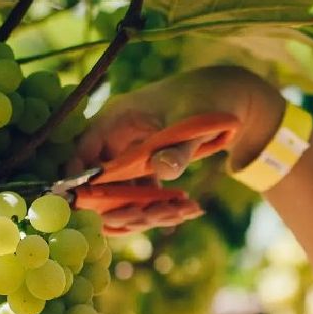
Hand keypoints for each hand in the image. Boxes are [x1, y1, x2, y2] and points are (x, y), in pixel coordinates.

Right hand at [72, 66, 284, 233]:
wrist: (229, 97)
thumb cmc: (208, 101)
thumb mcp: (195, 124)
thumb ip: (178, 149)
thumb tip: (162, 169)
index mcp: (117, 117)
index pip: (84, 150)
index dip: (82, 179)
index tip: (92, 208)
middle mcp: (118, 136)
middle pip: (101, 178)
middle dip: (124, 203)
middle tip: (155, 215)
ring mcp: (130, 151)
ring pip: (123, 191)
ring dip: (146, 209)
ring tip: (183, 211)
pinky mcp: (145, 164)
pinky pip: (142, 192)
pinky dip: (160, 205)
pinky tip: (189, 208)